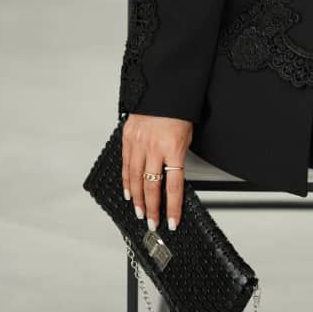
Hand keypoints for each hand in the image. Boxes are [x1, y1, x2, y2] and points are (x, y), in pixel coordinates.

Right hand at [122, 114, 192, 231]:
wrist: (162, 88)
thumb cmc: (178, 110)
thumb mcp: (187, 135)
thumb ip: (179, 158)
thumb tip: (174, 180)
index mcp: (173, 147)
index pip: (173, 186)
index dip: (172, 207)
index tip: (171, 221)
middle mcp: (154, 147)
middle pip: (152, 186)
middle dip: (152, 208)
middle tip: (152, 223)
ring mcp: (138, 143)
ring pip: (136, 179)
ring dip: (137, 199)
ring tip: (139, 212)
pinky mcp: (127, 138)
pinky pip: (126, 165)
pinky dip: (126, 182)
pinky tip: (128, 192)